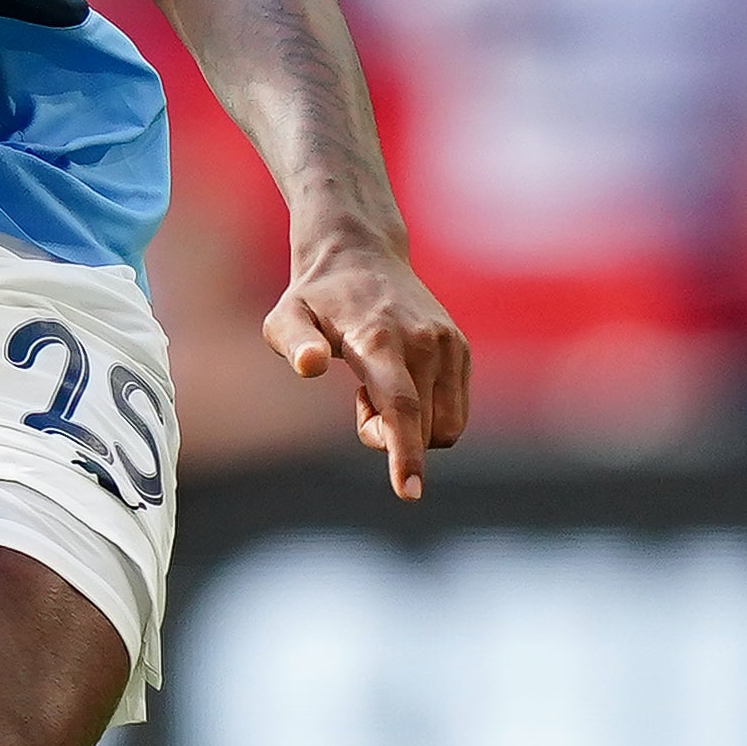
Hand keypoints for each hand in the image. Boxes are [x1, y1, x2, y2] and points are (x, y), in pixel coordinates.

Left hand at [264, 229, 470, 497]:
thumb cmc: (315, 296)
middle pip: (422, 428)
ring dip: (413, 427)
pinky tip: (401, 380)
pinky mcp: (461, 348)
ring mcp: (449, 344)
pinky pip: (454, 412)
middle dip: (391, 437)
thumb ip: (293, 342)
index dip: (405, 453)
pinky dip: (428, 413)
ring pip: (445, 426)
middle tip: (358, 401)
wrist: (361, 253)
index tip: (409, 492)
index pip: (401, 407)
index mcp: (381, 339)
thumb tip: (309, 366)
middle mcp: (425, 341)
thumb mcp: (285, 316)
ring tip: (380, 387)